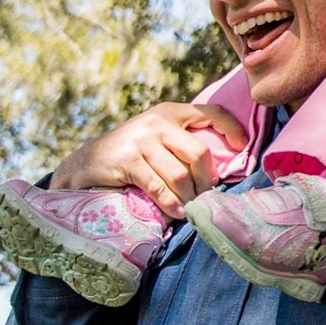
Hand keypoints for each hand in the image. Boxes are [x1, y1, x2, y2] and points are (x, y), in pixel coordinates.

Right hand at [51, 102, 248, 218]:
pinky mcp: (128, 160)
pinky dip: (171, 204)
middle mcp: (157, 122)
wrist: (82, 164)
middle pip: (199, 152)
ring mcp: (141, 140)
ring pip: (180, 174)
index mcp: (170, 112)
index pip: (212, 113)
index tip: (243, 149)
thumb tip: (223, 162)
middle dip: (207, 179)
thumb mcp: (156, 138)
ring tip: (191, 207)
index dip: (232, 129)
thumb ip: (182, 142)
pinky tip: (176, 212)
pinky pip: (160, 187)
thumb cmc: (129, 155)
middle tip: (206, 194)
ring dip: (189, 197)